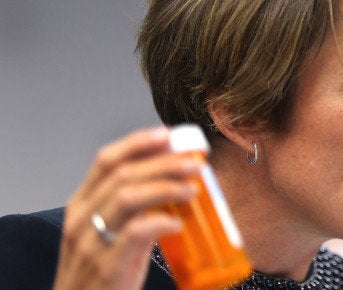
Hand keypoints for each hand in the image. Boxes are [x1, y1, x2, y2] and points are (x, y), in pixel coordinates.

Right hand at [54, 127, 199, 289]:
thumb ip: (132, 210)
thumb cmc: (99, 275)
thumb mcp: (106, 234)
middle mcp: (82, 219)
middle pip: (123, 174)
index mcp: (81, 205)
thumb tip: (173, 187)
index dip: (138, 142)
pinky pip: (136, 232)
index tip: (168, 135)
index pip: (106, 160)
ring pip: (128, 196)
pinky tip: (179, 222)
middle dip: (163, 163)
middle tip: (193, 163)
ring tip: (192, 188)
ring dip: (165, 186)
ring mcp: (92, 242)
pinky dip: (161, 221)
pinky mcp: (108, 266)